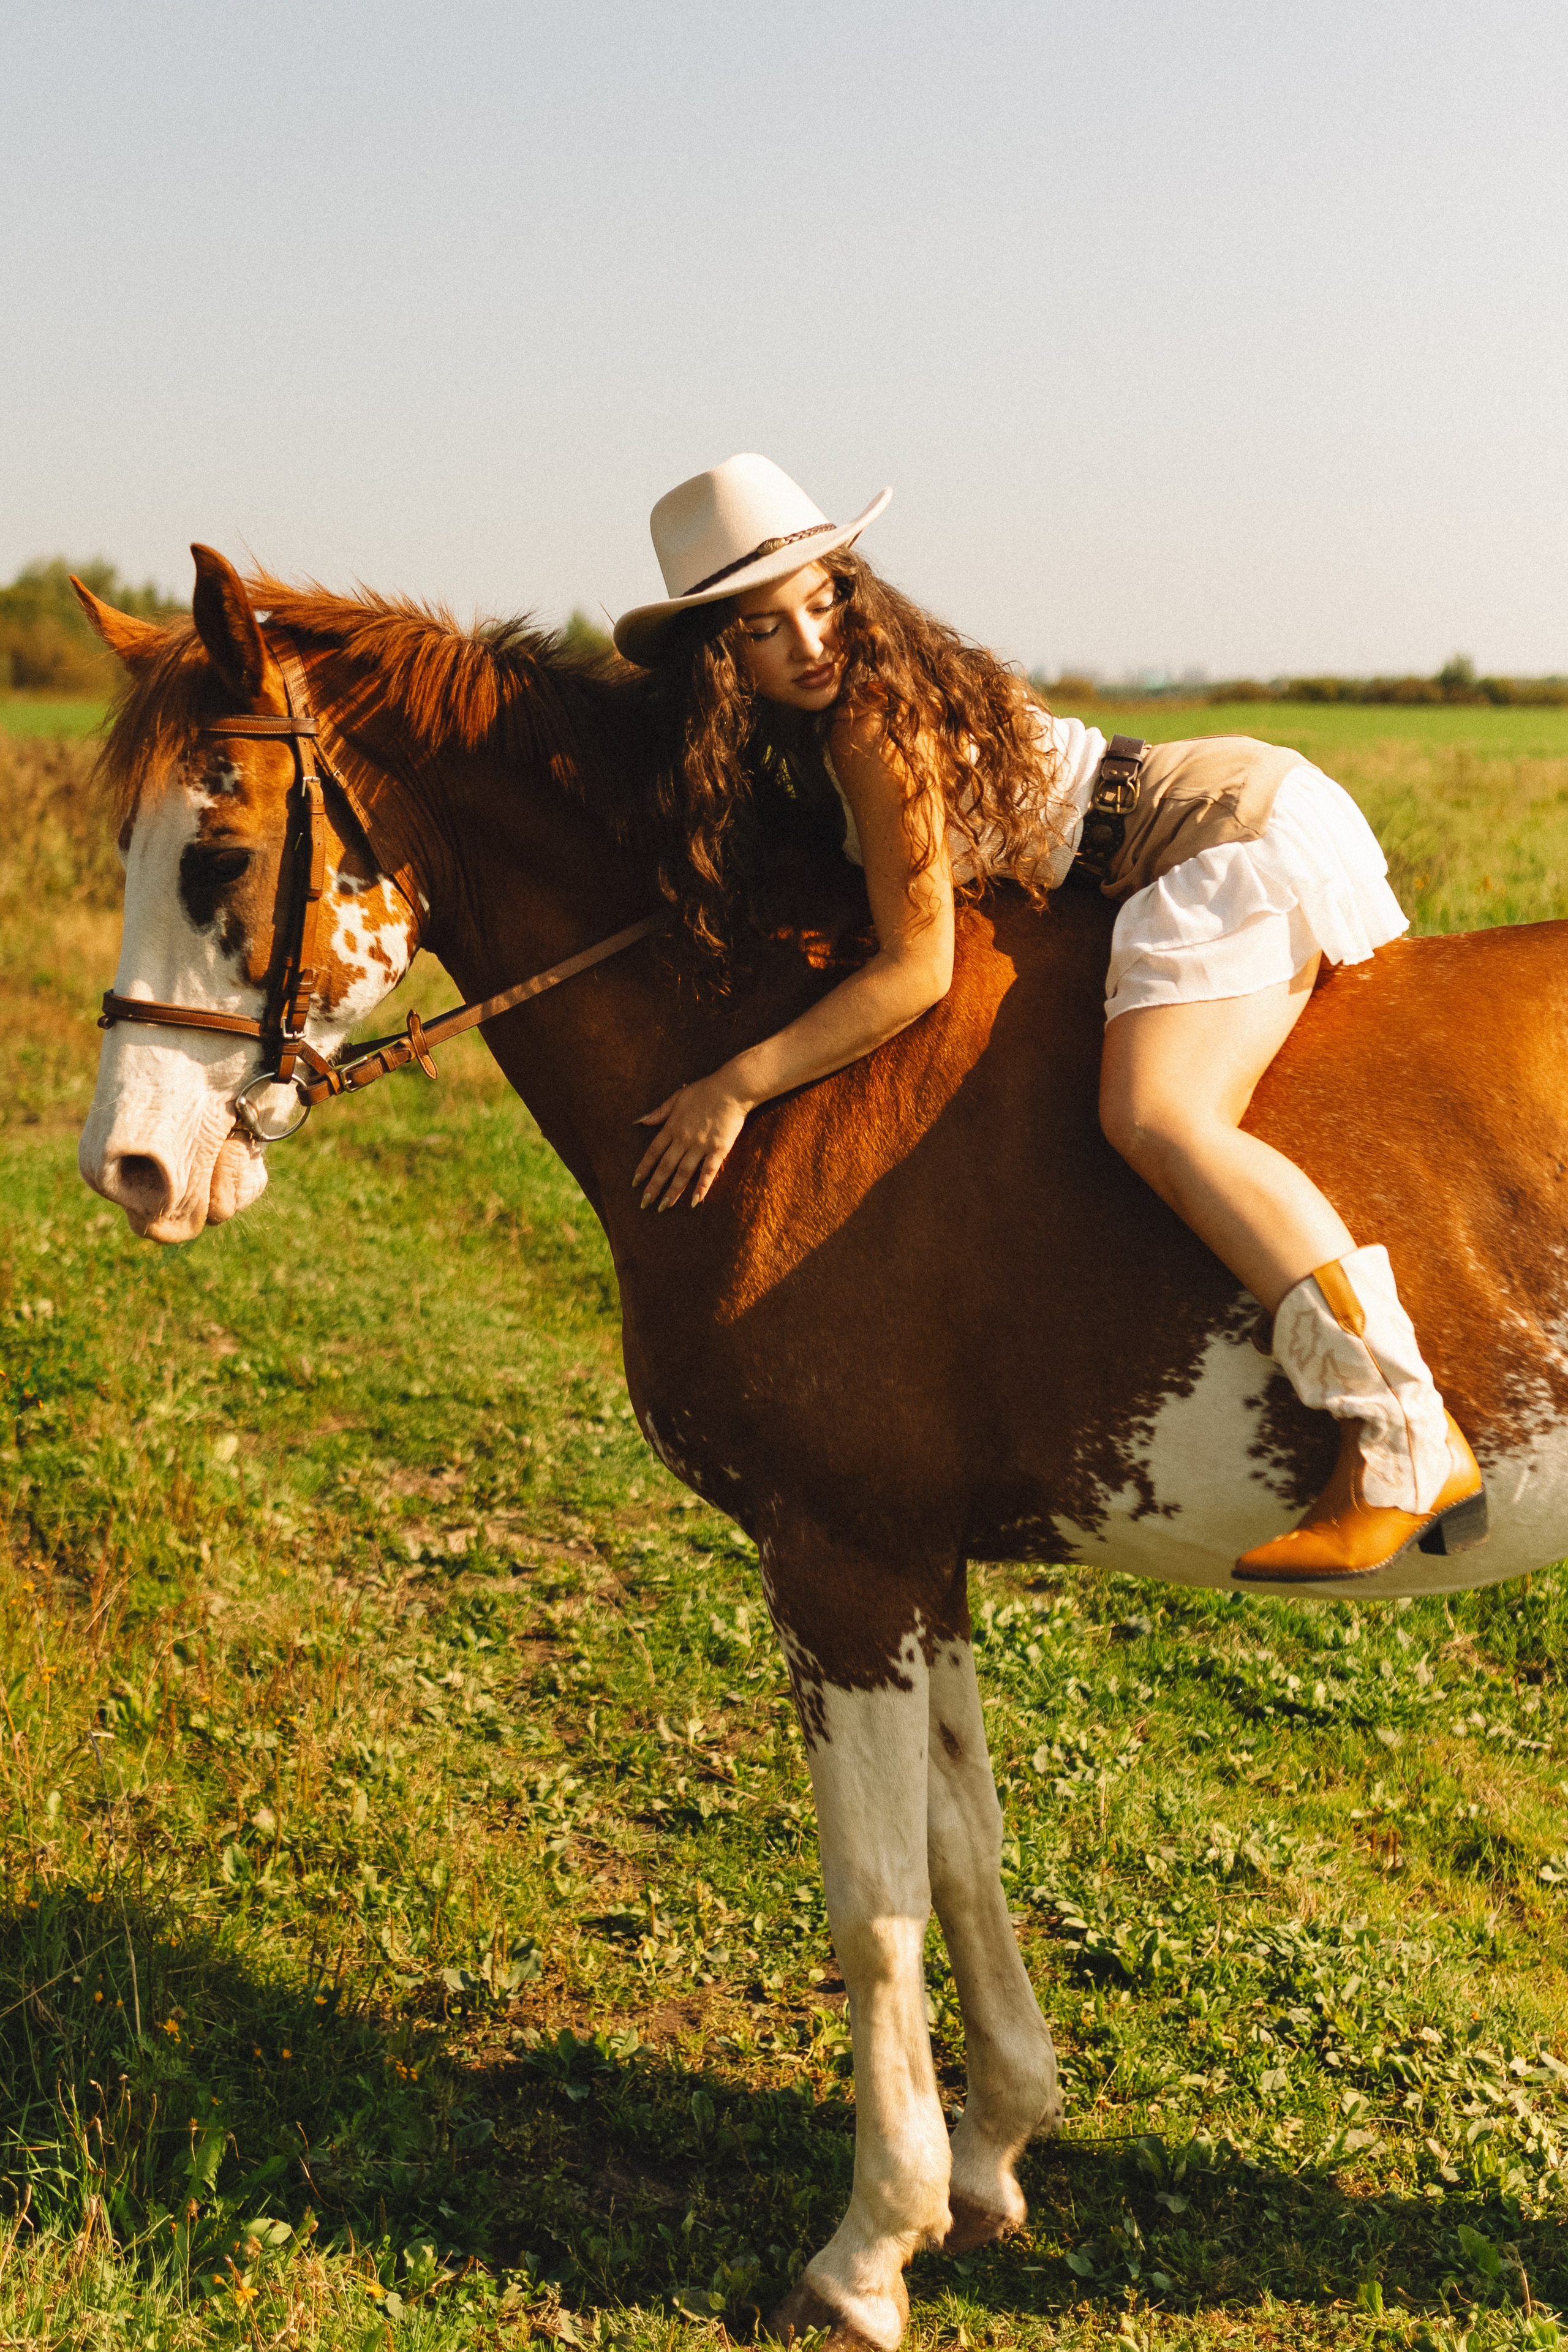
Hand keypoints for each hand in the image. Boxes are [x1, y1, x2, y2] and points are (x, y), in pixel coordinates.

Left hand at [633, 1069, 749, 1209]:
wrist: (731, 1088)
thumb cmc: (704, 1090)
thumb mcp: (677, 1097)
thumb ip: (659, 1112)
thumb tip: (640, 1122)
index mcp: (672, 1127)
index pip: (653, 1152)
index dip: (644, 1169)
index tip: (635, 1183)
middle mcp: (684, 1139)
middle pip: (665, 1167)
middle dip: (654, 1187)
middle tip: (645, 1204)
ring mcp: (701, 1145)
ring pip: (683, 1173)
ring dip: (672, 1192)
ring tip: (663, 1207)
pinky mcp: (718, 1149)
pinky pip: (708, 1172)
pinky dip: (701, 1187)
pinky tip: (695, 1202)